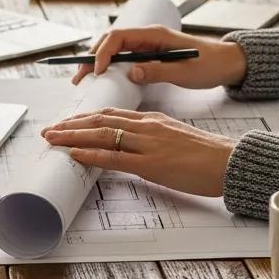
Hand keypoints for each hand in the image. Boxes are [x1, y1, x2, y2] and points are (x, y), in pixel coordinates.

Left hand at [41, 107, 234, 196]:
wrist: (229, 162)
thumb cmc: (206, 155)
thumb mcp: (175, 138)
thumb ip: (152, 138)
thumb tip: (131, 148)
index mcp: (152, 120)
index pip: (111, 114)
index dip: (85, 118)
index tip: (67, 122)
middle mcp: (146, 127)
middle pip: (100, 120)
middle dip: (71, 125)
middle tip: (49, 130)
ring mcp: (148, 144)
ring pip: (102, 135)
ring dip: (73, 136)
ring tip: (52, 139)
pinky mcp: (152, 164)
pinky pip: (115, 157)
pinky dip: (92, 153)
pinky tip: (75, 153)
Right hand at [70, 23, 246, 88]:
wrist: (228, 63)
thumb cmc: (210, 65)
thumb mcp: (185, 71)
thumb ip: (157, 71)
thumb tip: (130, 72)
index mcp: (155, 34)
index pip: (119, 36)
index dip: (103, 52)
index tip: (97, 71)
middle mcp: (148, 36)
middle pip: (110, 41)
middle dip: (92, 57)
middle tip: (79, 77)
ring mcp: (148, 45)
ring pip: (114, 49)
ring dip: (97, 61)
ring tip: (83, 78)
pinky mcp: (150, 55)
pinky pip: (123, 58)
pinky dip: (109, 66)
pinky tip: (102, 78)